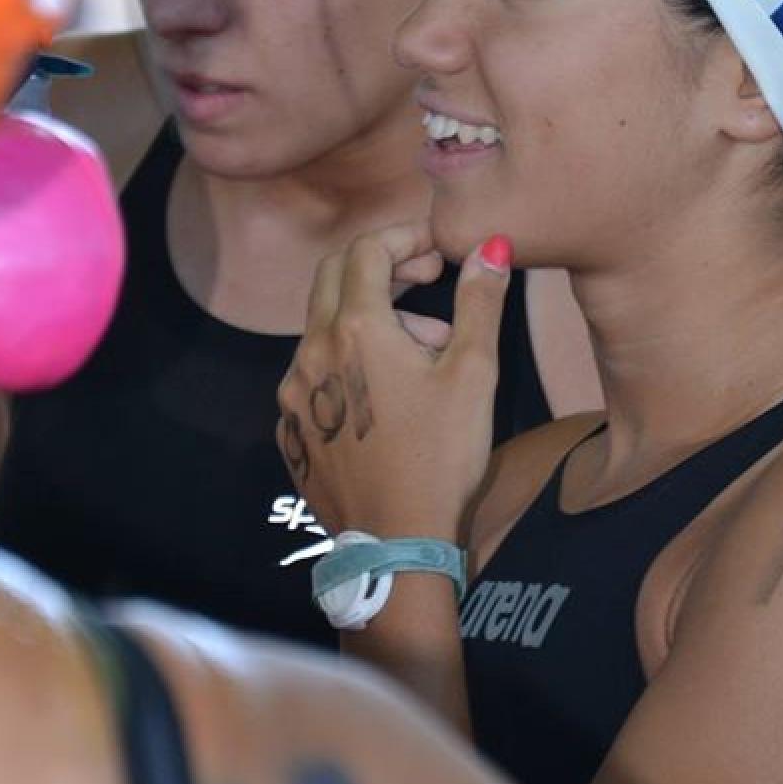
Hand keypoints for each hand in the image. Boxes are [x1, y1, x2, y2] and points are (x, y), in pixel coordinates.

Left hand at [276, 226, 511, 539]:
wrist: (397, 544)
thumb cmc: (442, 455)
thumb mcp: (474, 371)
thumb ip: (479, 300)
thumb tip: (489, 245)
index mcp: (354, 329)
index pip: (367, 250)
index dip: (405, 238)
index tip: (439, 252)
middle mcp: (311, 352)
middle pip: (333, 277)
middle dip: (382, 266)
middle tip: (428, 279)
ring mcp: (294, 394)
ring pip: (326, 328)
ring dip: (372, 320)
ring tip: (427, 354)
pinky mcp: (292, 430)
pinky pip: (316, 374)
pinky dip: (350, 363)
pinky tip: (390, 395)